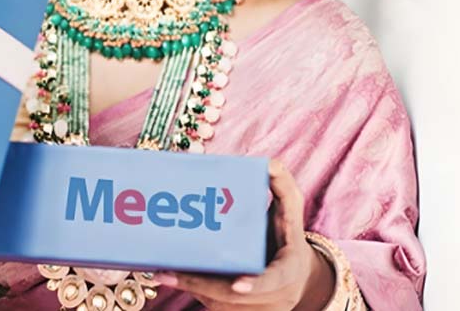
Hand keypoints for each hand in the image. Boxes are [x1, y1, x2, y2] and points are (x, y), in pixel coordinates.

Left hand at [153, 159, 334, 310]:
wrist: (297, 277)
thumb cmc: (289, 239)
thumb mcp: (292, 214)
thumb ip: (283, 188)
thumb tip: (270, 163)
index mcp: (288, 271)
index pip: (273, 281)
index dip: (256, 284)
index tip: (238, 284)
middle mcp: (273, 297)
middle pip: (232, 296)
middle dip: (199, 285)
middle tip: (167, 273)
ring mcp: (256, 309)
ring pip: (219, 303)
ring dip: (190, 289)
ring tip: (161, 273)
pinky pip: (214, 304)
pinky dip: (193, 290)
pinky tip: (171, 277)